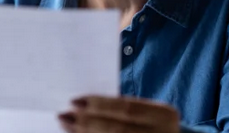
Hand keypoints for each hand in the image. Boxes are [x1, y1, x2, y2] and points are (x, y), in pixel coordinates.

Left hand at [58, 95, 179, 132]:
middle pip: (118, 128)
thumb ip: (123, 110)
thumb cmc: (152, 125)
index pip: (127, 107)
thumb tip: (85, 106)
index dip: (100, 104)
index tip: (74, 100)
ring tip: (66, 125)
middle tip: (64, 115)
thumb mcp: (147, 113)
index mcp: (164, 115)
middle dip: (88, 121)